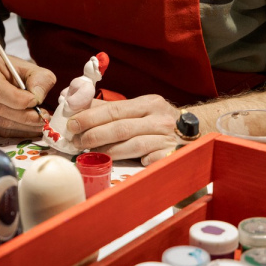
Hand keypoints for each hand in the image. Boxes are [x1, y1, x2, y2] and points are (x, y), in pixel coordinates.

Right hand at [0, 51, 55, 136]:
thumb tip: (38, 98)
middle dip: (25, 116)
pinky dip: (16, 132)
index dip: (17, 99)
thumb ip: (39, 78)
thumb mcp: (27, 66)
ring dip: (23, 126)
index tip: (36, 102)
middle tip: (44, 118)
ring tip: (40, 123)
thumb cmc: (8, 69)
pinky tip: (30, 128)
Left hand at [67, 95, 181, 165]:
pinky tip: (119, 164)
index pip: (114, 109)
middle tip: (76, 141)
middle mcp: (159, 119)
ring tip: (89, 153)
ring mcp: (167, 138)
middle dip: (94, 135)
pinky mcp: (170, 155)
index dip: (91, 116)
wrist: (194, 132)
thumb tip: (75, 102)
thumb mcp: (137, 108)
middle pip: (121, 127)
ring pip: (132, 146)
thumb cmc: (156, 121)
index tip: (72, 123)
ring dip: (107, 151)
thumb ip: (108, 107)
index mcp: (149, 103)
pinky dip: (134, 162)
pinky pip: (149, 161)